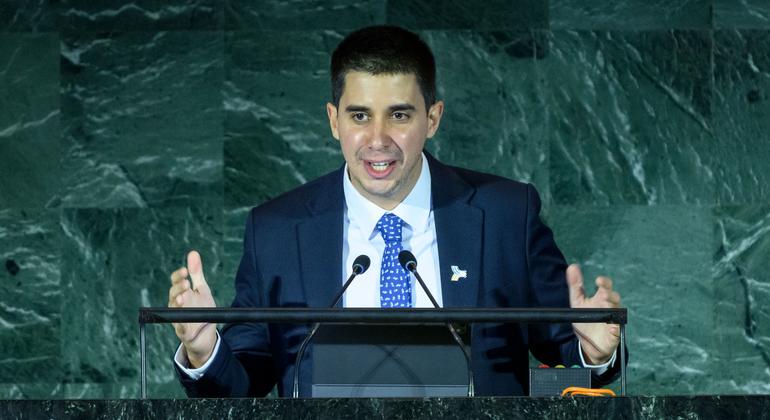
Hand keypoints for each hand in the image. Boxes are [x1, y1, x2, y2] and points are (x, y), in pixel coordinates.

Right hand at [168, 250, 217, 367]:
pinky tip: (184, 321)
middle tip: (186, 283)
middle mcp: (176, 305)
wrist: (205, 334)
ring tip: (182, 298)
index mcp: (181, 293)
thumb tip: (193, 252)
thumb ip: (196, 273)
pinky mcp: (183, 332)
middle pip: (173, 294)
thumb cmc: (201, 309)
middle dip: (178, 288)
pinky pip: (180, 328)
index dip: (178, 276)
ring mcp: (178, 318)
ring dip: (177, 303)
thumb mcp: (201, 289)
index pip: (176, 282)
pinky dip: (181, 324)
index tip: (185, 271)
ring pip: (174, 310)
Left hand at [566, 264, 621, 364]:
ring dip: (613, 308)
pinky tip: (612, 327)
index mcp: (601, 298)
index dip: (604, 282)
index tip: (598, 280)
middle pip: (614, 297)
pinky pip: (618, 330)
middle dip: (610, 294)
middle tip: (604, 293)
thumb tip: (572, 266)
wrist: (588, 343)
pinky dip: (616, 328)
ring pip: (617, 312)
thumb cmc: (585, 320)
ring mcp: (613, 320)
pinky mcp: (615, 334)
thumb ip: (575, 285)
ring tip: (606, 304)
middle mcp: (609, 307)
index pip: (606, 286)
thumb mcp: (577, 302)